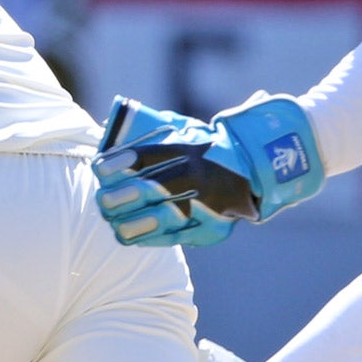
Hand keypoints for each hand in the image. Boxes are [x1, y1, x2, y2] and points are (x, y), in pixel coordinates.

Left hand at [90, 94, 323, 247]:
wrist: (262, 168)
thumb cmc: (212, 146)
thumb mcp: (188, 129)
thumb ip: (154, 128)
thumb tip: (110, 122)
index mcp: (191, 147)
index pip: (150, 155)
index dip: (121, 163)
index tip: (99, 169)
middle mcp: (200, 175)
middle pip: (153, 188)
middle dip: (122, 197)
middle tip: (102, 202)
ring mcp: (208, 203)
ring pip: (164, 217)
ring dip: (134, 223)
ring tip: (113, 226)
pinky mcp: (213, 226)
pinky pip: (178, 236)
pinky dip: (152, 239)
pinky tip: (131, 238)